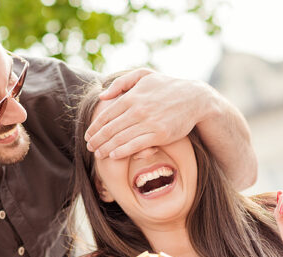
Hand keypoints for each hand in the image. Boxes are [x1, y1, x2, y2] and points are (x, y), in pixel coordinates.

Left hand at [85, 69, 206, 158]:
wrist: (194, 98)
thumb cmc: (167, 86)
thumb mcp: (143, 75)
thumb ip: (120, 83)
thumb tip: (102, 95)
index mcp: (131, 97)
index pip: (106, 115)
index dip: (94, 127)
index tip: (87, 136)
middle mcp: (138, 110)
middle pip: (110, 129)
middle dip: (97, 140)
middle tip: (89, 148)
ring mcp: (149, 123)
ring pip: (120, 139)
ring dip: (106, 148)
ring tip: (98, 154)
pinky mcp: (160, 135)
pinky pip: (136, 145)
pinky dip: (122, 151)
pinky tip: (113, 155)